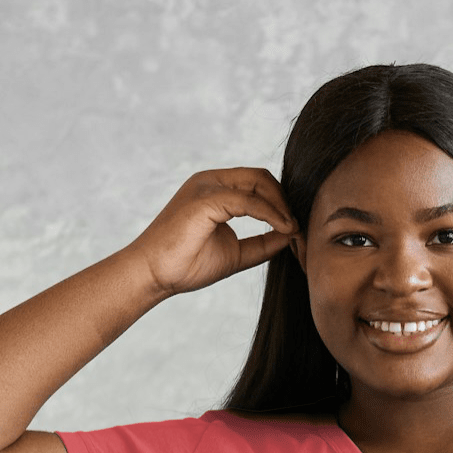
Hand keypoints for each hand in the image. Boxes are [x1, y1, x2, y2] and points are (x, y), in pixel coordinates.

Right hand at [123, 167, 297, 297]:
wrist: (154, 275)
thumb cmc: (187, 265)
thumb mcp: (236, 253)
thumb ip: (262, 243)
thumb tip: (290, 237)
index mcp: (215, 189)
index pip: (257, 182)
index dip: (281, 202)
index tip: (295, 228)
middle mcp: (210, 181)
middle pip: (261, 176)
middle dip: (285, 200)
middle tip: (298, 228)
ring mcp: (206, 187)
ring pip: (258, 182)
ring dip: (282, 206)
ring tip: (294, 230)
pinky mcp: (205, 200)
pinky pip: (249, 200)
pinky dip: (271, 214)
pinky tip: (284, 230)